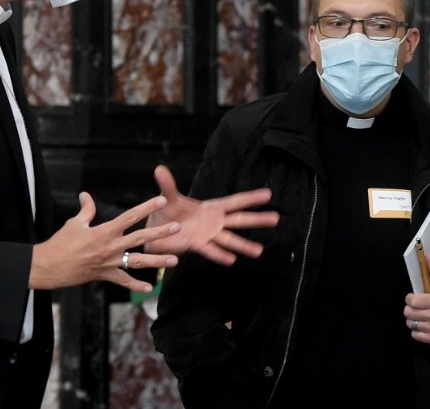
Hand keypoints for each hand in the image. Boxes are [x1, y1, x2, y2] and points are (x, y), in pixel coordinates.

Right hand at [30, 192, 178, 292]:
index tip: (161, 200)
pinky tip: (150, 288)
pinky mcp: (105, 275)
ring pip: (138, 261)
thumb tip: (86, 195)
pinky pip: (123, 281)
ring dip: (157, 261)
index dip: (146, 208)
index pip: (129, 216)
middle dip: (160, 233)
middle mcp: (110, 247)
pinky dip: (135, 286)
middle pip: (140, 238)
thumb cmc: (60, 243)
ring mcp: (109, 263)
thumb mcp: (74, 223)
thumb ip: (86, 210)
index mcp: (104, 231)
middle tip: (176, 227)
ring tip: (174, 261)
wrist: (49, 266)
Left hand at [143, 165, 279, 265]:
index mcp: (211, 207)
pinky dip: (220, 255)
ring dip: (243, 245)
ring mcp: (207, 235)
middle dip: (257, 219)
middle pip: (239, 220)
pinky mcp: (197, 245)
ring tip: (259, 251)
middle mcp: (213, 222)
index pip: (234, 201)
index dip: (250, 197)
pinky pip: (210, 250)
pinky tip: (231, 260)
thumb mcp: (167, 198)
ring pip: (229, 239)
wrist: (153, 232)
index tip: (268, 194)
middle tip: (276, 218)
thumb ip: (168, 185)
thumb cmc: (165, 213)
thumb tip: (159, 168)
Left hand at [403, 251, 429, 344]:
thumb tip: (426, 256)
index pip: (412, 301)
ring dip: (413, 320)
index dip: (410, 298)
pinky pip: (415, 335)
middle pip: (409, 313)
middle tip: (416, 307)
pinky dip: (417, 331)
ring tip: (420, 316)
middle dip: (410, 309)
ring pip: (410, 324)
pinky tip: (424, 325)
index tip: (413, 298)